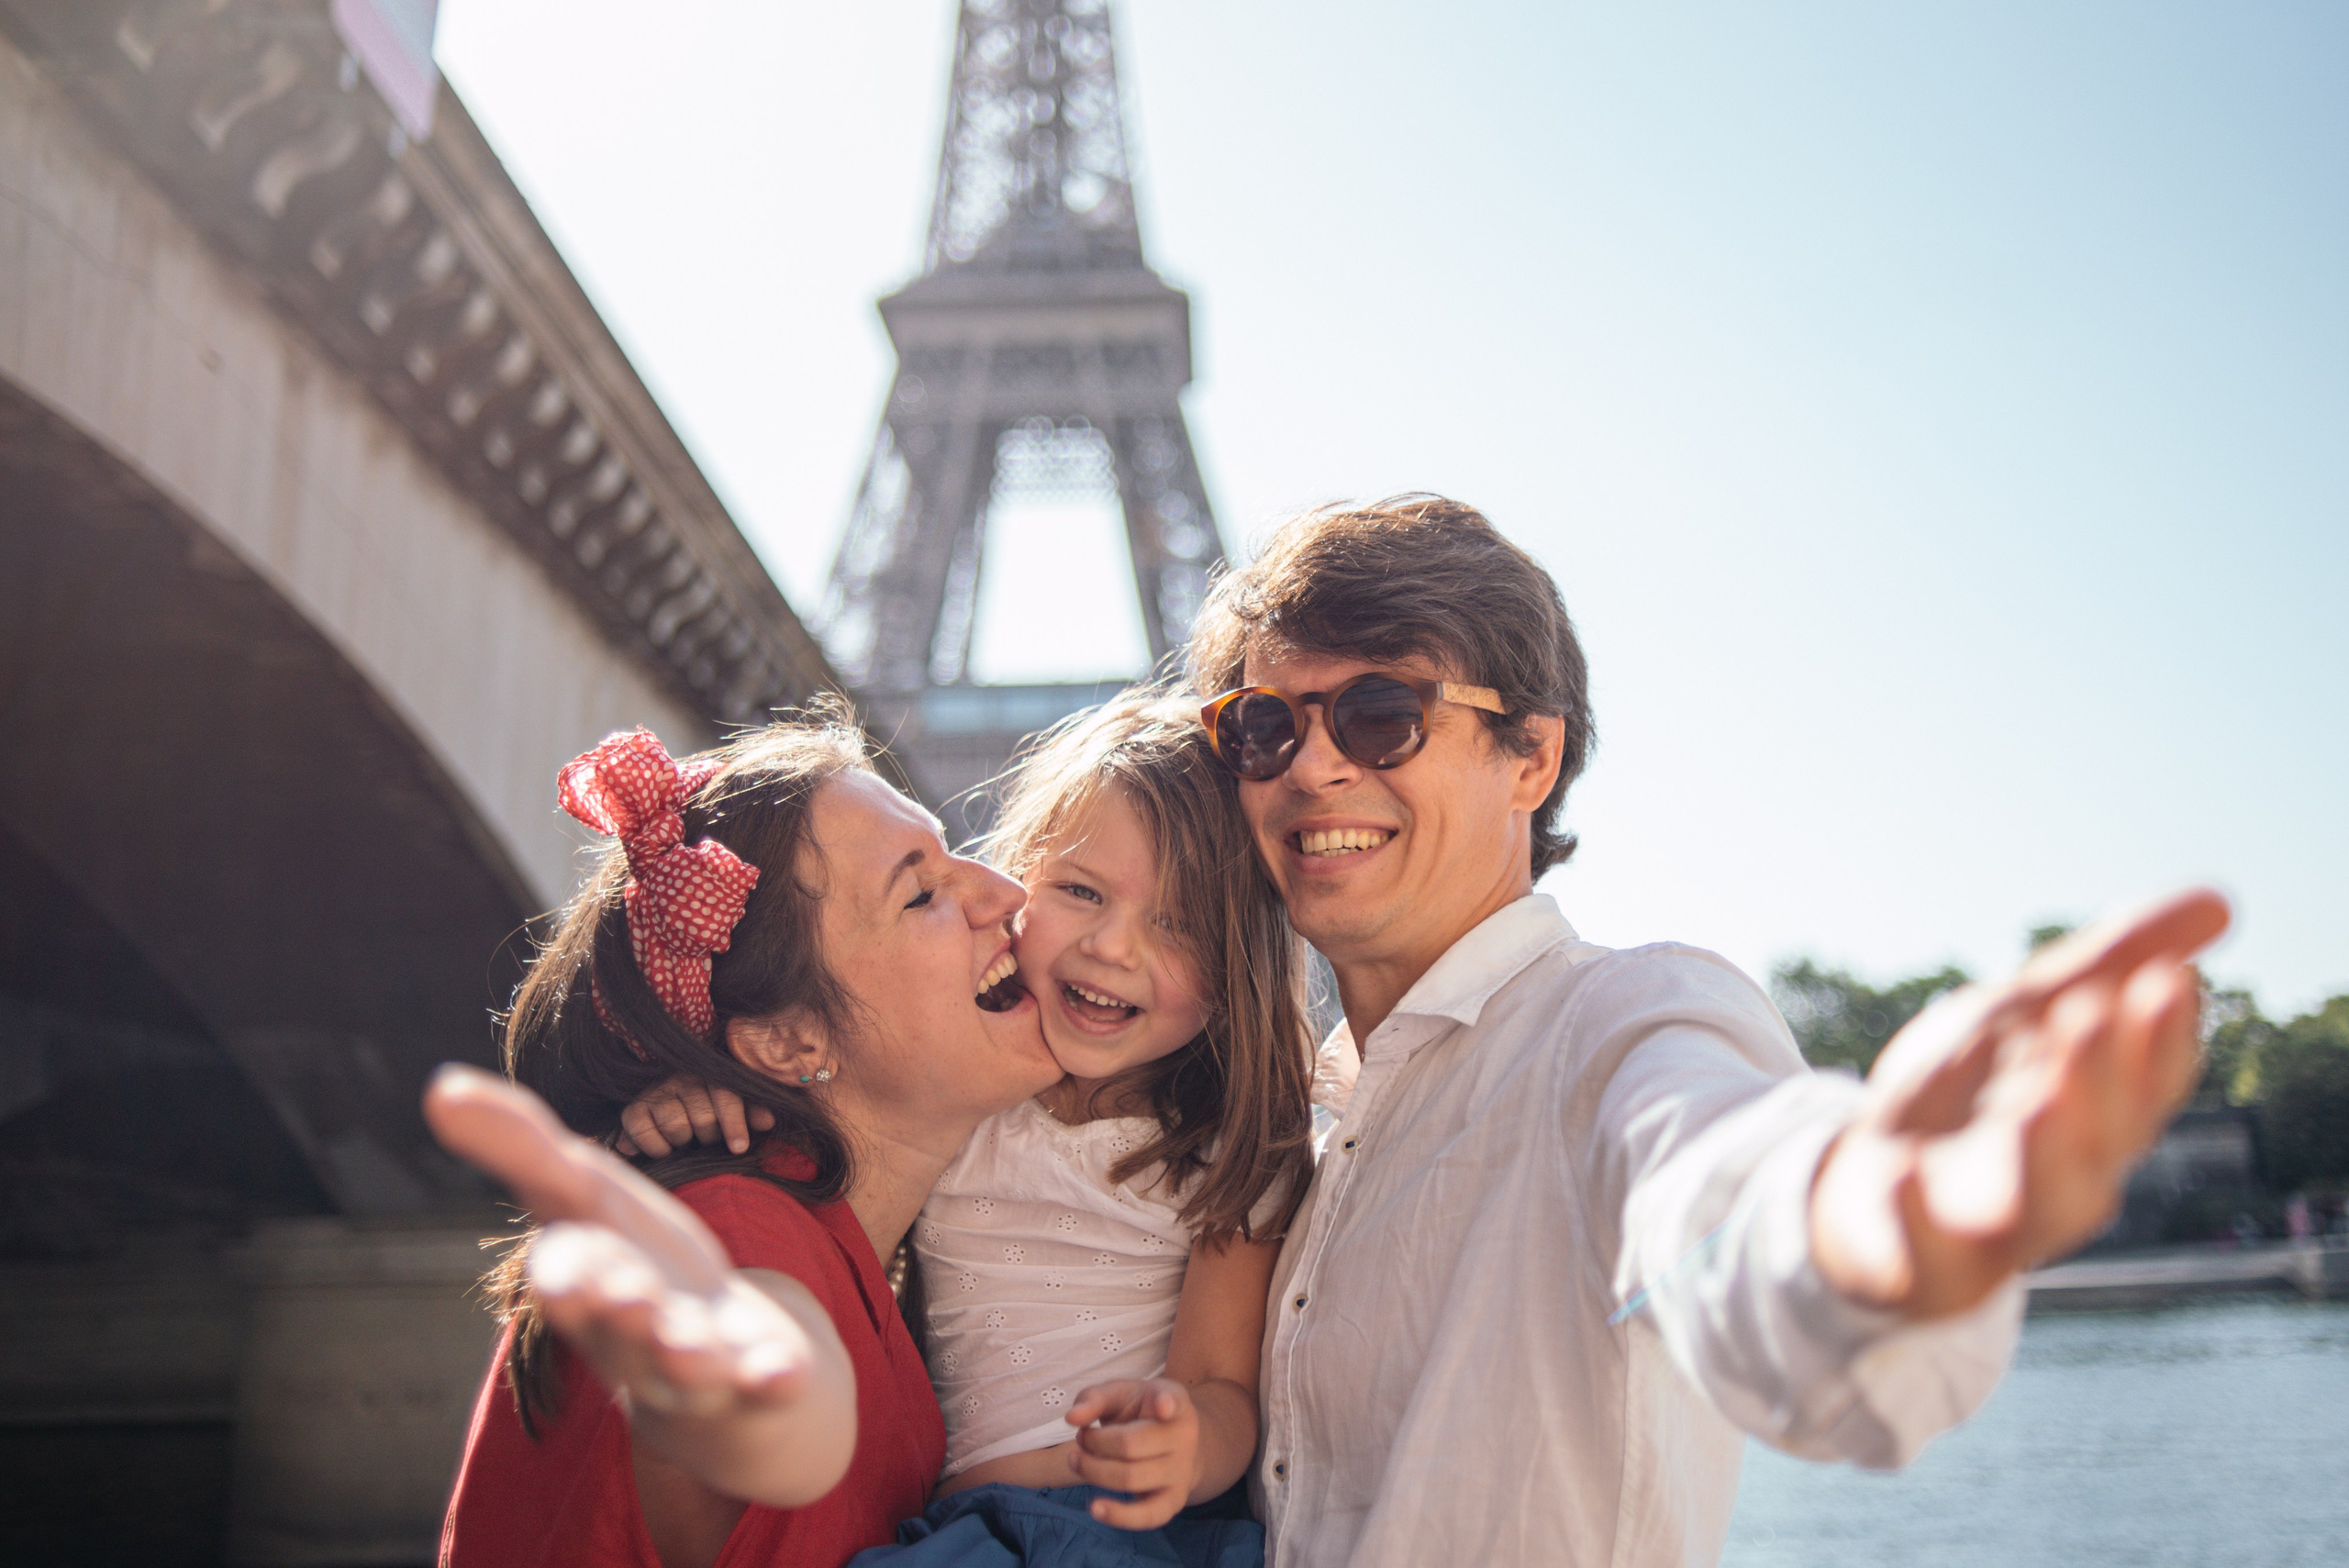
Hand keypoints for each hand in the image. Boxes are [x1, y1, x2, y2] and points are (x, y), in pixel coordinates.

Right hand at [425, 1065, 817, 1423]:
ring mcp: (699, 1362)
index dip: (567, 1272)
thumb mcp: (584, 1198)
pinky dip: (772, 1380)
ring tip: (696, 1348)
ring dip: (688, 1352)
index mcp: (590, 1282)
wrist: (712, 1366)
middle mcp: (635, 1332)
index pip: (568, 1274)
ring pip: (688, 1361)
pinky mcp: (760, 1376)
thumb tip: (439, 1084)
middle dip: (624, 1308)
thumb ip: (522, 1145)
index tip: (559, 1272)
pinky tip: (783, 1376)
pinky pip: (767, 1385)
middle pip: (624, 1322)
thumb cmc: (631, 1265)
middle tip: (631, 1296)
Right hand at [617, 1074, 775, 1157]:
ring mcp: (656, 1093)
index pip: (726, 1095)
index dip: (733, 1123)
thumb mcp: (734, 1109)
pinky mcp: (633, 1109)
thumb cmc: (710, 1113)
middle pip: (702, 1117)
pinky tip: (663, 1150)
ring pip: (675, 1126)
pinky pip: (643, 1131)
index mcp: (711, 1074)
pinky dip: (655, 1147)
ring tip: (685, 1142)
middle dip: (708, 1136)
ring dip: (683, 1142)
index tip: (739, 1148)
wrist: (666, 1113)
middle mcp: (682, 1079)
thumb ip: (752, 1112)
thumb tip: (768, 1122)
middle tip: (706, 1140)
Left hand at [1064, 1377, 1200, 1529]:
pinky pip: (1148, 1516)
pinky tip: (1095, 1508)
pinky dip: (1119, 1516)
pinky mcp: (1175, 1501)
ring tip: (1077, 1460)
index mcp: (1174, 1400)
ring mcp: (1183, 1471)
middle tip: (1082, 1437)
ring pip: (1130, 1478)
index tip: (1163, 1407)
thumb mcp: (1119, 1395)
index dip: (1168, 1404)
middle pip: (1129, 1445)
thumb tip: (1072, 1418)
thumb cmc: (1139, 1413)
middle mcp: (1185, 1436)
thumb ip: (1094, 1399)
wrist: (1172, 1444)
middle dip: (1094, 1443)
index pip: (1174, 1400)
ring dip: (1093, 1471)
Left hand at [1811, 887, 2230, 1318]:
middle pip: (2099, 1140)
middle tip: (2091, 1013)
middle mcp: (2059, 1179)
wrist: (1860, 1189)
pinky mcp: (1918, 1259)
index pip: (2148, 1086)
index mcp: (2094, 1122)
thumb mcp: (2027, 1014)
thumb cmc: (1964, 1098)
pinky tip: (1903, 1172)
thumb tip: (2217, 901)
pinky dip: (1916, 1218)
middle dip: (2101, 1080)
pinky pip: (1922, 1252)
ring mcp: (1991, 1226)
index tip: (2168, 979)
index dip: (2162, 1040)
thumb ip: (2109, 964)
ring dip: (2043, 1156)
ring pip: (2035, 1206)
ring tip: (2037, 1099)